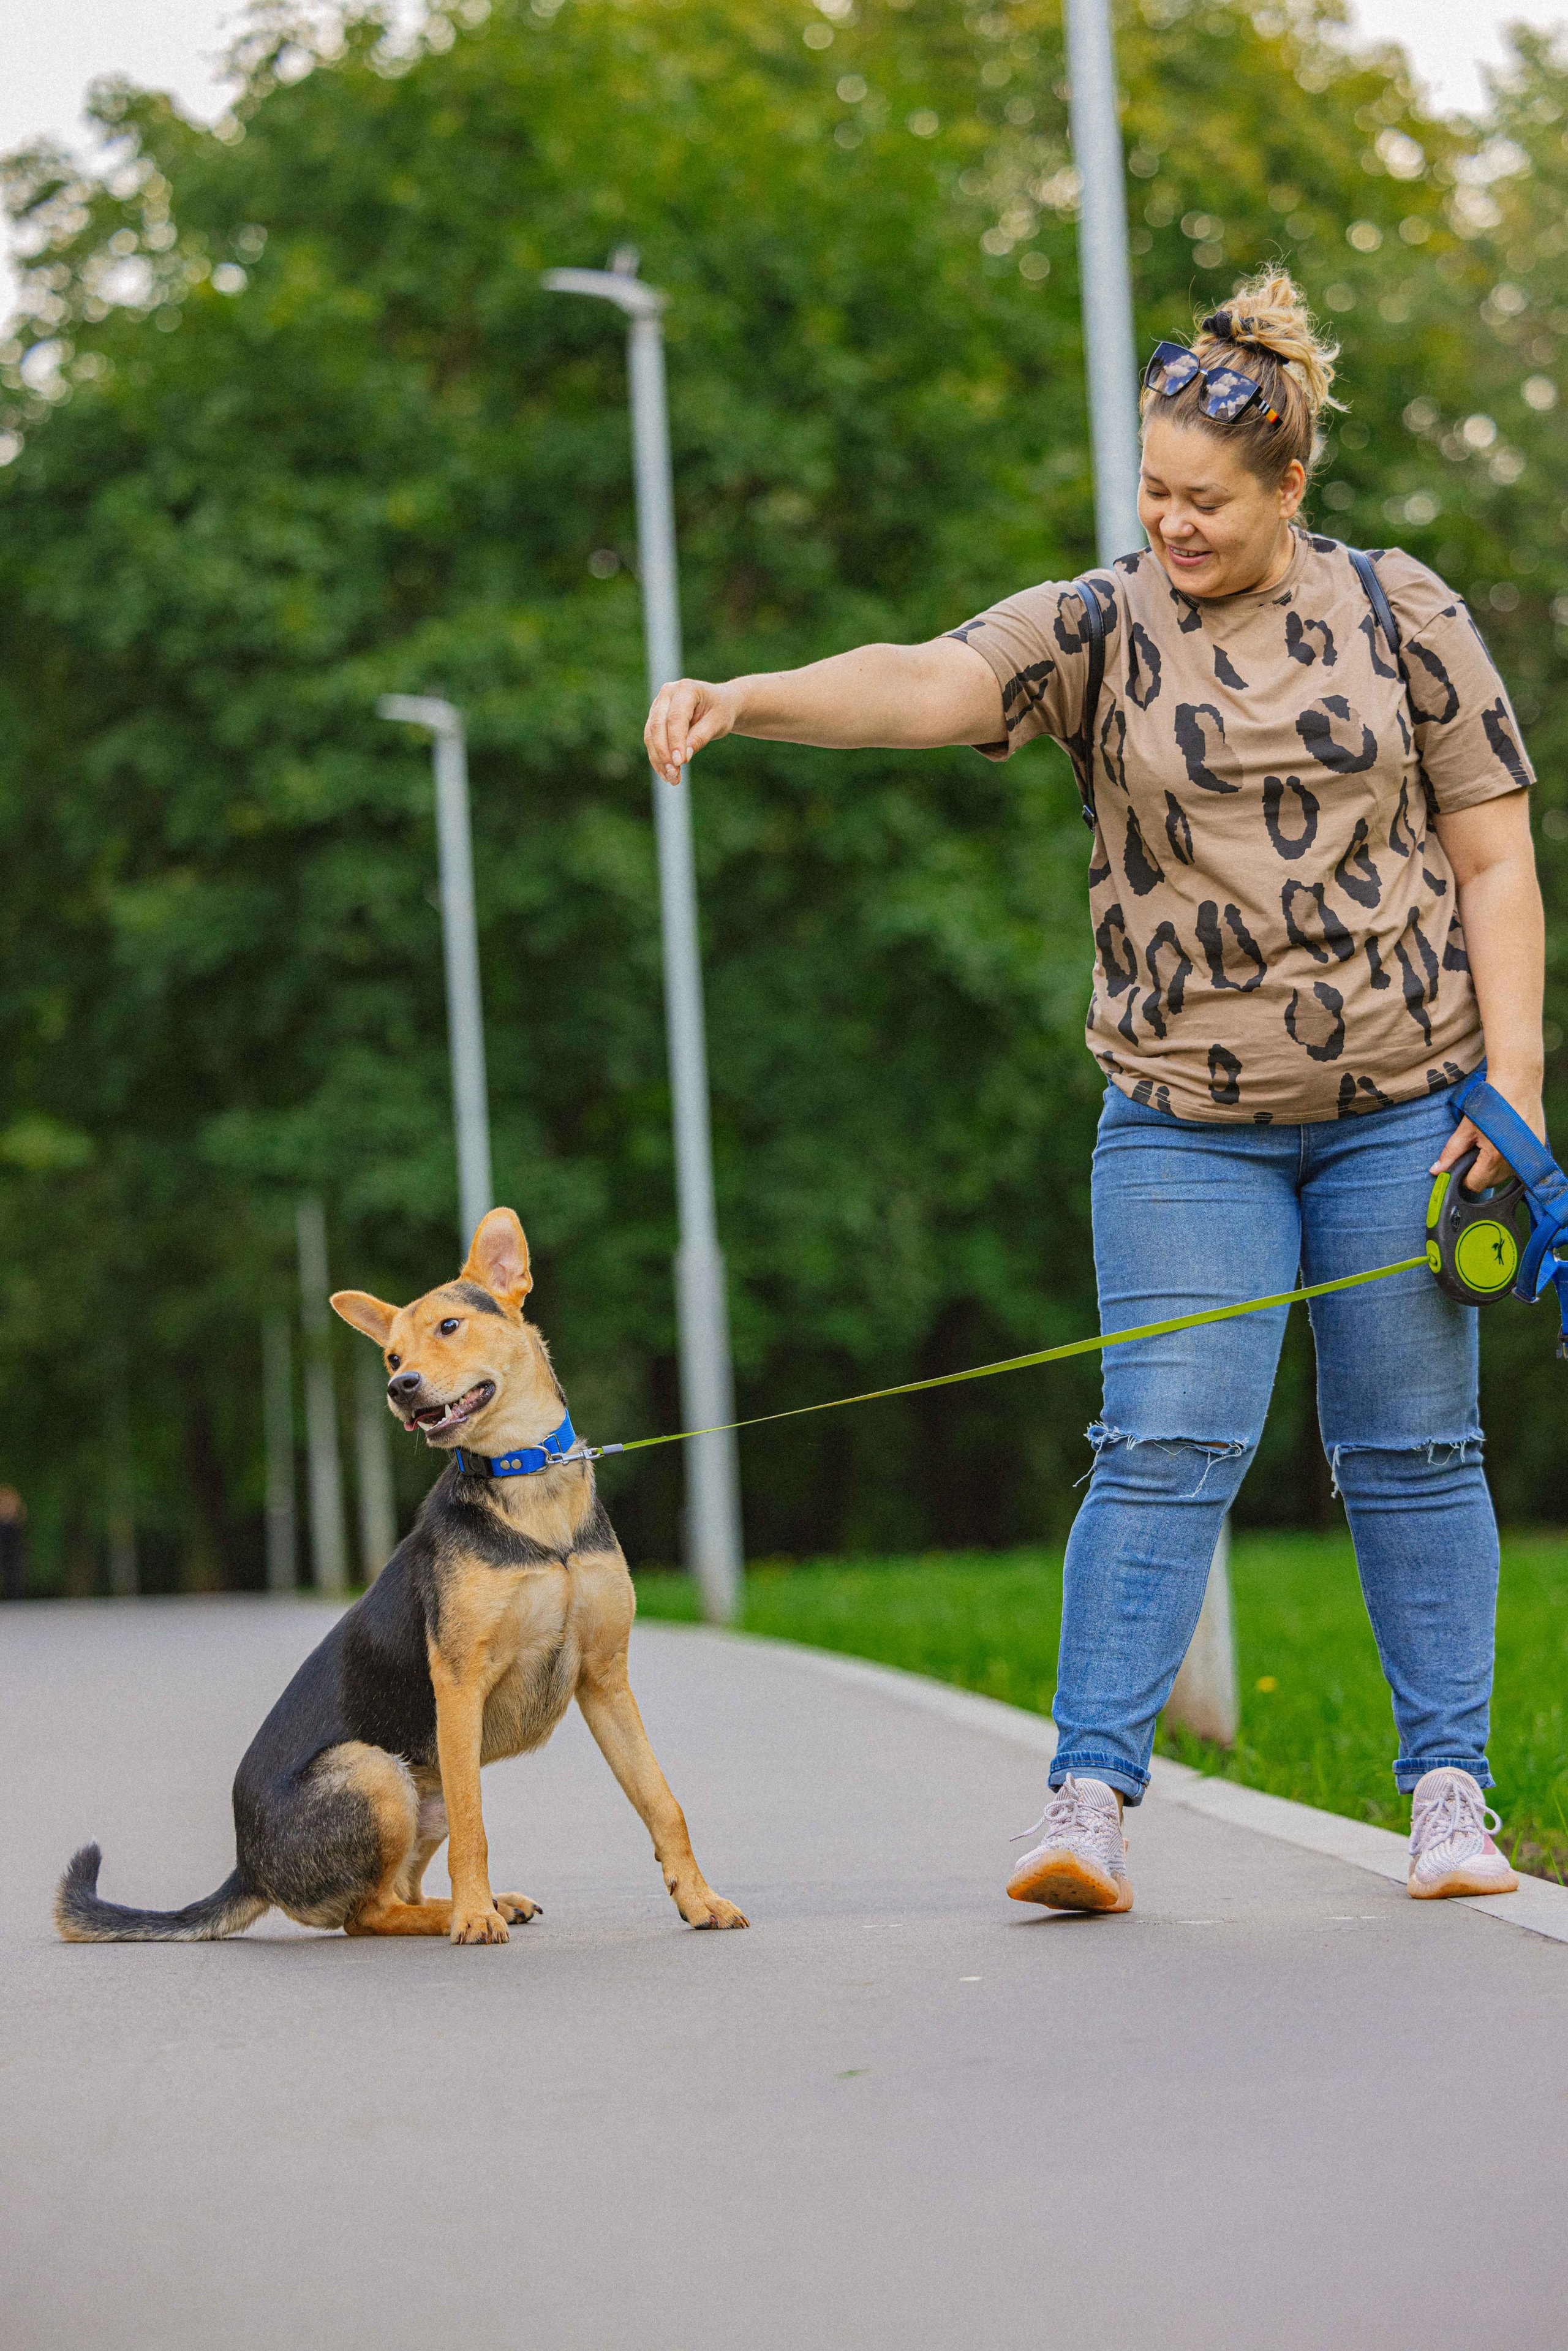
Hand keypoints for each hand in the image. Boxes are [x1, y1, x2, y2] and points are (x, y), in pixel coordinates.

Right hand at [644, 677, 739, 785]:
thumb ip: (701, 737)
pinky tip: (667, 774)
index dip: (675, 741)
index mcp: (685, 689)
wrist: (719, 704)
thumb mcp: (718, 722)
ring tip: (672, 779)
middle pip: (657, 725)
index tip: (680, 762)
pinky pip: (651, 739)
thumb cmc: (721, 711)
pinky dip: (658, 758)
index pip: (675, 718)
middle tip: (673, 774)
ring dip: (658, 759)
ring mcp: (658, 704)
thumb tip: (683, 757)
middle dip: (663, 752)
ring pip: (650, 734)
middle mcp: (668, 693)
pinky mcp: (655, 718)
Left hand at [1430, 1075, 1544, 1192]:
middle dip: (1479, 1171)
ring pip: (1504, 1175)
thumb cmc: (1490, 1103)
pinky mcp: (1538, 1150)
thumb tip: (1435, 1171)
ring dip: (1495, 1166)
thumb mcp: (1465, 1129)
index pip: (1474, 1184)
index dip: (1463, 1177)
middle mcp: (1514, 1162)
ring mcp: (1528, 1157)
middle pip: (1489, 1182)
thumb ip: (1450, 1153)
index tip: (1461, 1166)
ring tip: (1492, 1143)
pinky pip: (1518, 1164)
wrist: (1517, 1084)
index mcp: (1494, 1158)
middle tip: (1476, 1149)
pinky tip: (1506, 1141)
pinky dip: (1510, 1158)